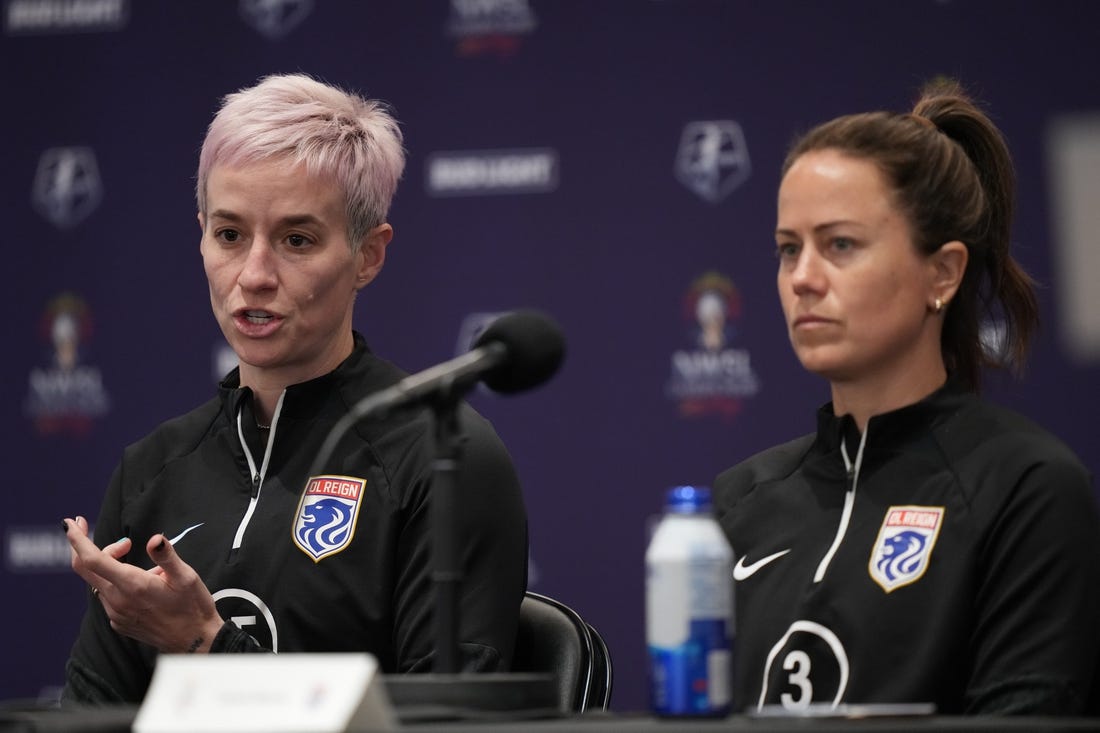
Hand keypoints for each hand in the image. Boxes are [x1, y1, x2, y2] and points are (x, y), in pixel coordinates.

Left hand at [64, 516, 224, 653]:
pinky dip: (118, 583)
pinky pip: (108, 596)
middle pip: (86, 569)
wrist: (194, 642)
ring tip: (150, 570)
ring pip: (100, 582)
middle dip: (85, 545)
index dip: (78, 540)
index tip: (70, 524)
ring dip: (112, 565)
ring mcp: (116, 613)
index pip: (93, 560)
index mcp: (133, 585)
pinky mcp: (118, 622)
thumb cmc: (193, 607)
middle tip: (107, 534)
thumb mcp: (187, 577)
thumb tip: (155, 538)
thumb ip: (166, 556)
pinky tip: (144, 586)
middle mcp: (118, 600)